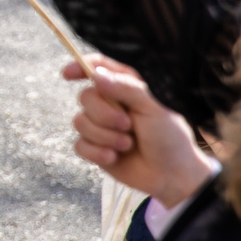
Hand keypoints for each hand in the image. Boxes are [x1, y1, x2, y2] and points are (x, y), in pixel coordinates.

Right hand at [65, 57, 216, 209]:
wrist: (171, 175)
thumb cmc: (169, 136)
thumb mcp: (153, 107)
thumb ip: (125, 88)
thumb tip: (95, 74)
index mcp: (125, 86)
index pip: (98, 67)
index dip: (80, 66)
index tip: (68, 74)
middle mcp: (110, 103)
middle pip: (85, 97)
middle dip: (104, 115)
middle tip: (128, 125)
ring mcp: (101, 126)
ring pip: (80, 122)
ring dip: (105, 136)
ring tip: (128, 144)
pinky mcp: (95, 149)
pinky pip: (79, 145)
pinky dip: (97, 153)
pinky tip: (114, 157)